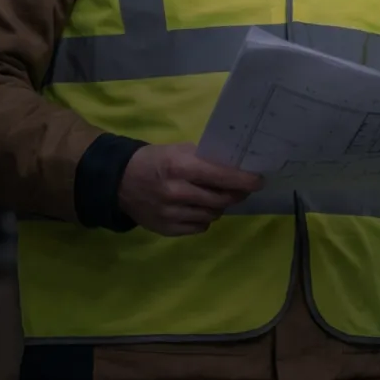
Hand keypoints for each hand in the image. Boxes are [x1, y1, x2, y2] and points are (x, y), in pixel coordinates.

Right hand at [117, 143, 263, 235]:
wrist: (120, 182)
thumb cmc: (157, 161)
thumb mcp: (180, 150)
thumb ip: (207, 160)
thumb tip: (239, 167)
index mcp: (181, 167)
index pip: (221, 176)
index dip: (244, 180)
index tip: (259, 181)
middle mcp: (176, 192)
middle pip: (221, 199)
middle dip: (236, 194)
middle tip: (241, 189)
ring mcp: (170, 213)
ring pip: (213, 214)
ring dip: (219, 206)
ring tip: (214, 197)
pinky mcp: (166, 229)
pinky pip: (199, 227)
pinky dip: (204, 219)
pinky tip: (198, 208)